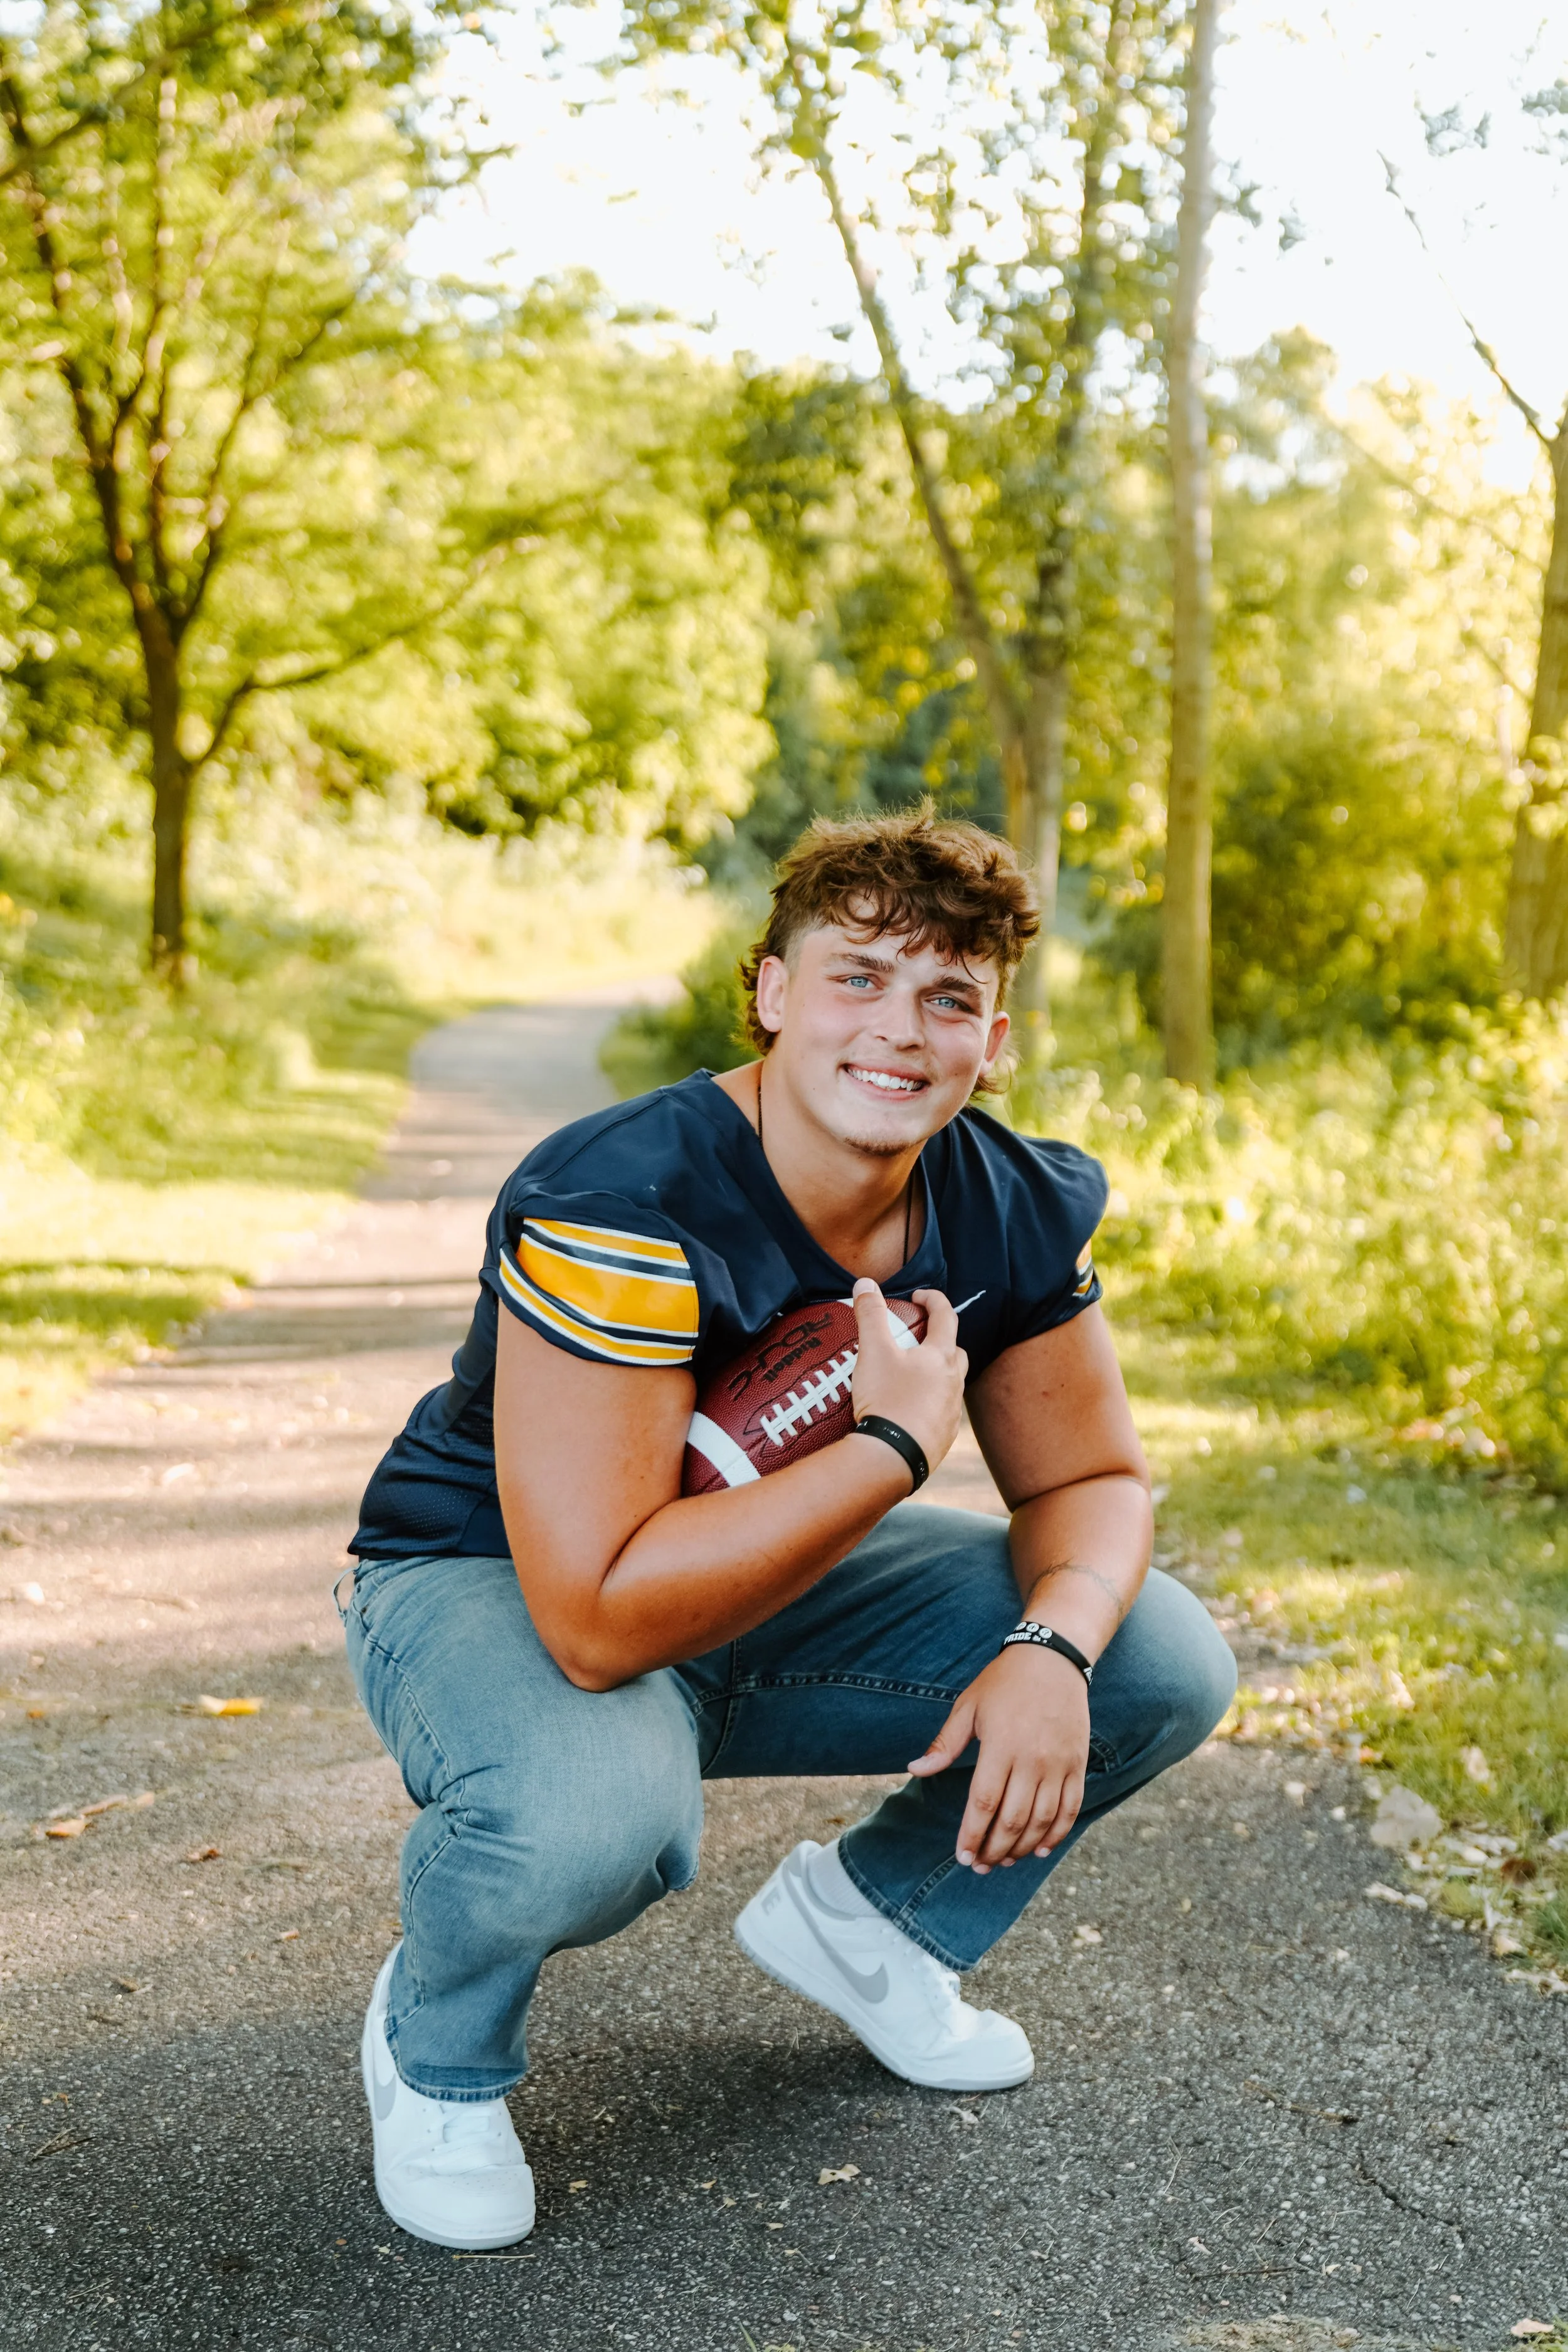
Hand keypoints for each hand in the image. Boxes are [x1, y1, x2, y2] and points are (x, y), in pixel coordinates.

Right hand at [850, 1280, 965, 1473]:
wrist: (892, 1457)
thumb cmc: (887, 1399)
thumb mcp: (873, 1351)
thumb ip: (870, 1315)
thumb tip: (865, 1283)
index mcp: (941, 1357)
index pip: (946, 1316)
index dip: (933, 1300)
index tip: (918, 1297)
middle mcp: (954, 1382)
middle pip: (955, 1352)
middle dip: (940, 1340)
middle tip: (916, 1339)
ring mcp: (951, 1412)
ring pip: (951, 1384)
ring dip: (935, 1374)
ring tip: (909, 1376)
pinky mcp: (944, 1437)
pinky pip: (941, 1413)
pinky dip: (929, 1405)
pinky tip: (908, 1410)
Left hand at [907, 1645, 1088, 1871]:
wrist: (1053, 1658)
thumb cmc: (1004, 1682)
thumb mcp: (968, 1706)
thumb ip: (944, 1744)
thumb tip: (915, 1770)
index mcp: (1000, 1745)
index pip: (983, 1803)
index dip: (972, 1835)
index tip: (961, 1856)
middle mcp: (1032, 1759)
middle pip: (1012, 1820)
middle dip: (994, 1850)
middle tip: (980, 1865)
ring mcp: (1059, 1763)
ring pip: (1041, 1820)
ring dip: (1022, 1848)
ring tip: (1005, 1861)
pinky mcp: (1077, 1764)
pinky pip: (1070, 1808)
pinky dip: (1057, 1833)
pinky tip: (1040, 1849)